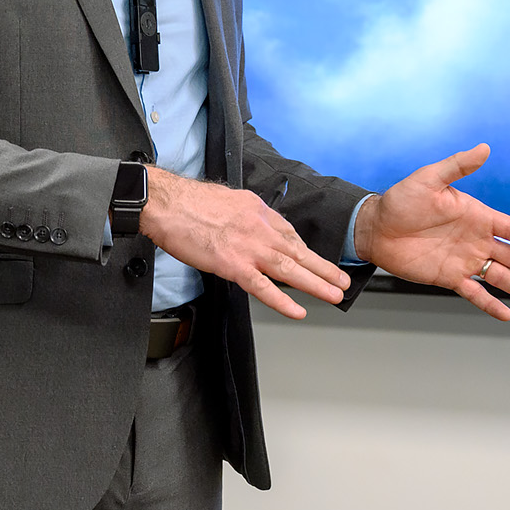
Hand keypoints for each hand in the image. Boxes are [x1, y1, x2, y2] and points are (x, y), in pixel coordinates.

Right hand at [140, 168, 350, 319]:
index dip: (304, 251)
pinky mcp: (233, 264)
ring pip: (290, 268)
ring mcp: (248, 247)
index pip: (289, 233)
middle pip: (298, 251)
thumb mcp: (228, 199)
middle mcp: (259, 227)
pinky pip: (262, 287)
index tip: (315, 261)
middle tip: (342, 281)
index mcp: (258, 211)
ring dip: (316, 283)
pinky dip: (282, 300)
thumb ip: (244, 214)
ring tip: (334, 294)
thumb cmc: (189, 202)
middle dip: (323, 268)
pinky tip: (297, 310)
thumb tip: (249, 225)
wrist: (167, 203)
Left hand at [355, 143, 509, 320]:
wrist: (375, 227)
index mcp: (476, 216)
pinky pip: (474, 292)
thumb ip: (457, 167)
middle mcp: (475, 239)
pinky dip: (490, 304)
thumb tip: (484, 148)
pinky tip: (507, 314)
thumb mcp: (430, 178)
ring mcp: (464, 260)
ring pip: (499, 277)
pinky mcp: (448, 277)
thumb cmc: (402, 199)